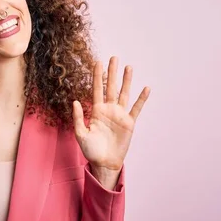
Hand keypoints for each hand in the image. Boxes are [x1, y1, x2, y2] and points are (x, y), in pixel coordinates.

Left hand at [72, 56, 149, 170]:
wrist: (104, 163)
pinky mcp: (129, 123)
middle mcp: (109, 110)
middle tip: (114, 57)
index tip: (97, 62)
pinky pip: (136, 108)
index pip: (97, 89)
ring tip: (129, 66)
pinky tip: (146, 88)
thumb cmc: (91, 150)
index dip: (97, 76)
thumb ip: (77, 118)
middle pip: (111, 87)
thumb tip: (75, 101)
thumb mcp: (80, 134)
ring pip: (124, 93)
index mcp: (96, 111)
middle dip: (112, 72)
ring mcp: (120, 115)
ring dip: (127, 80)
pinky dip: (141, 98)